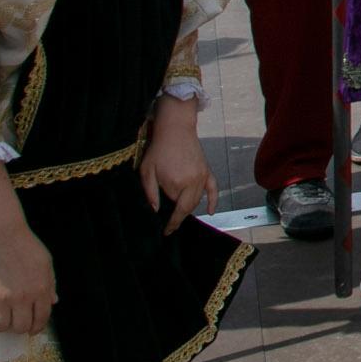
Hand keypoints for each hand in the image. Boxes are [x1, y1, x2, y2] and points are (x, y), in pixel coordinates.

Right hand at [0, 217, 56, 337]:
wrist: (3, 237)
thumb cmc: (27, 248)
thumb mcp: (46, 264)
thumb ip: (50, 285)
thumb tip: (53, 302)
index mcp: (40, 290)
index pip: (41, 319)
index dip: (37, 328)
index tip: (32, 330)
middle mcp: (22, 298)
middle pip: (20, 327)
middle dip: (19, 328)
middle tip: (16, 322)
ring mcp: (1, 298)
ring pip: (0, 327)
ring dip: (1, 326)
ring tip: (1, 317)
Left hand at [140, 102, 213, 233]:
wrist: (175, 129)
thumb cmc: (159, 149)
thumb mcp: (147, 171)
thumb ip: (150, 193)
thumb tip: (156, 210)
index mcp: (178, 184)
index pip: (177, 210)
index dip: (172, 223)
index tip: (166, 232)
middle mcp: (193, 182)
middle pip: (188, 207)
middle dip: (179, 217)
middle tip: (170, 225)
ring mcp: (202, 176)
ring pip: (198, 200)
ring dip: (189, 209)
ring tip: (179, 214)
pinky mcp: (206, 170)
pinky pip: (213, 189)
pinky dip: (213, 201)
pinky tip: (211, 211)